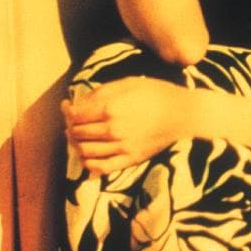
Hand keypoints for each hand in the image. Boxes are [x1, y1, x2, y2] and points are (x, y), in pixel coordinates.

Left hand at [63, 78, 199, 174]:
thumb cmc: (157, 93)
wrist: (184, 114)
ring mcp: (122, 147)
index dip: (67, 111)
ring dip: (76, 145)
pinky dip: (89, 164)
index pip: (76, 115)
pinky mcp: (131, 159)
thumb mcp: (128, 83)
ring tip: (79, 137)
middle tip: (73, 121)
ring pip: (85, 152)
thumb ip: (101, 92)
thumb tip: (80, 102)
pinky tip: (88, 156)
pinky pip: (101, 167)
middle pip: (78, 133)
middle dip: (70, 127)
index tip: (67, 106)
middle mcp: (113, 130)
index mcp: (110, 109)